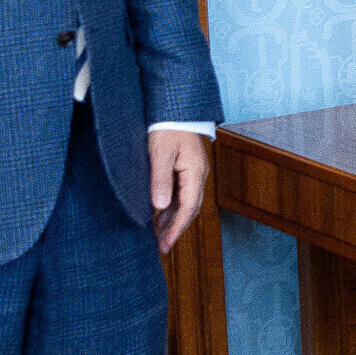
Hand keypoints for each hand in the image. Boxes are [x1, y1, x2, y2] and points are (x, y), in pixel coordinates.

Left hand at [149, 128, 211, 251]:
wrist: (176, 108)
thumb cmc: (168, 126)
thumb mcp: (160, 153)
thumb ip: (160, 180)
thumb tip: (159, 207)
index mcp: (195, 173)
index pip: (188, 209)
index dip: (176, 229)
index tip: (165, 244)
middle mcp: (197, 175)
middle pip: (189, 209)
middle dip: (176, 229)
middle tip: (162, 246)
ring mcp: (192, 172)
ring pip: (184, 202)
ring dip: (172, 219)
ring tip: (158, 235)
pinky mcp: (184, 168)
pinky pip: (179, 193)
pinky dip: (170, 207)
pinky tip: (159, 214)